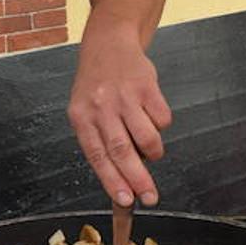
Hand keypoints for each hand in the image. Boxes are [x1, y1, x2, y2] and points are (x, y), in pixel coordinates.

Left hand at [67, 35, 171, 206]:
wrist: (109, 44)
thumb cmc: (96, 86)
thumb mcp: (85, 111)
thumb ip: (99, 141)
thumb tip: (122, 178)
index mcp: (82, 117)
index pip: (97, 156)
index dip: (112, 180)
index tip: (125, 200)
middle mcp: (101, 107)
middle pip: (122, 151)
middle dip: (138, 180)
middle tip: (150, 198)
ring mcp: (125, 96)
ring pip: (147, 137)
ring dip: (153, 152)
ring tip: (151, 151)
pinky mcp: (147, 86)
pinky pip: (163, 118)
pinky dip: (161, 126)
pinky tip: (151, 116)